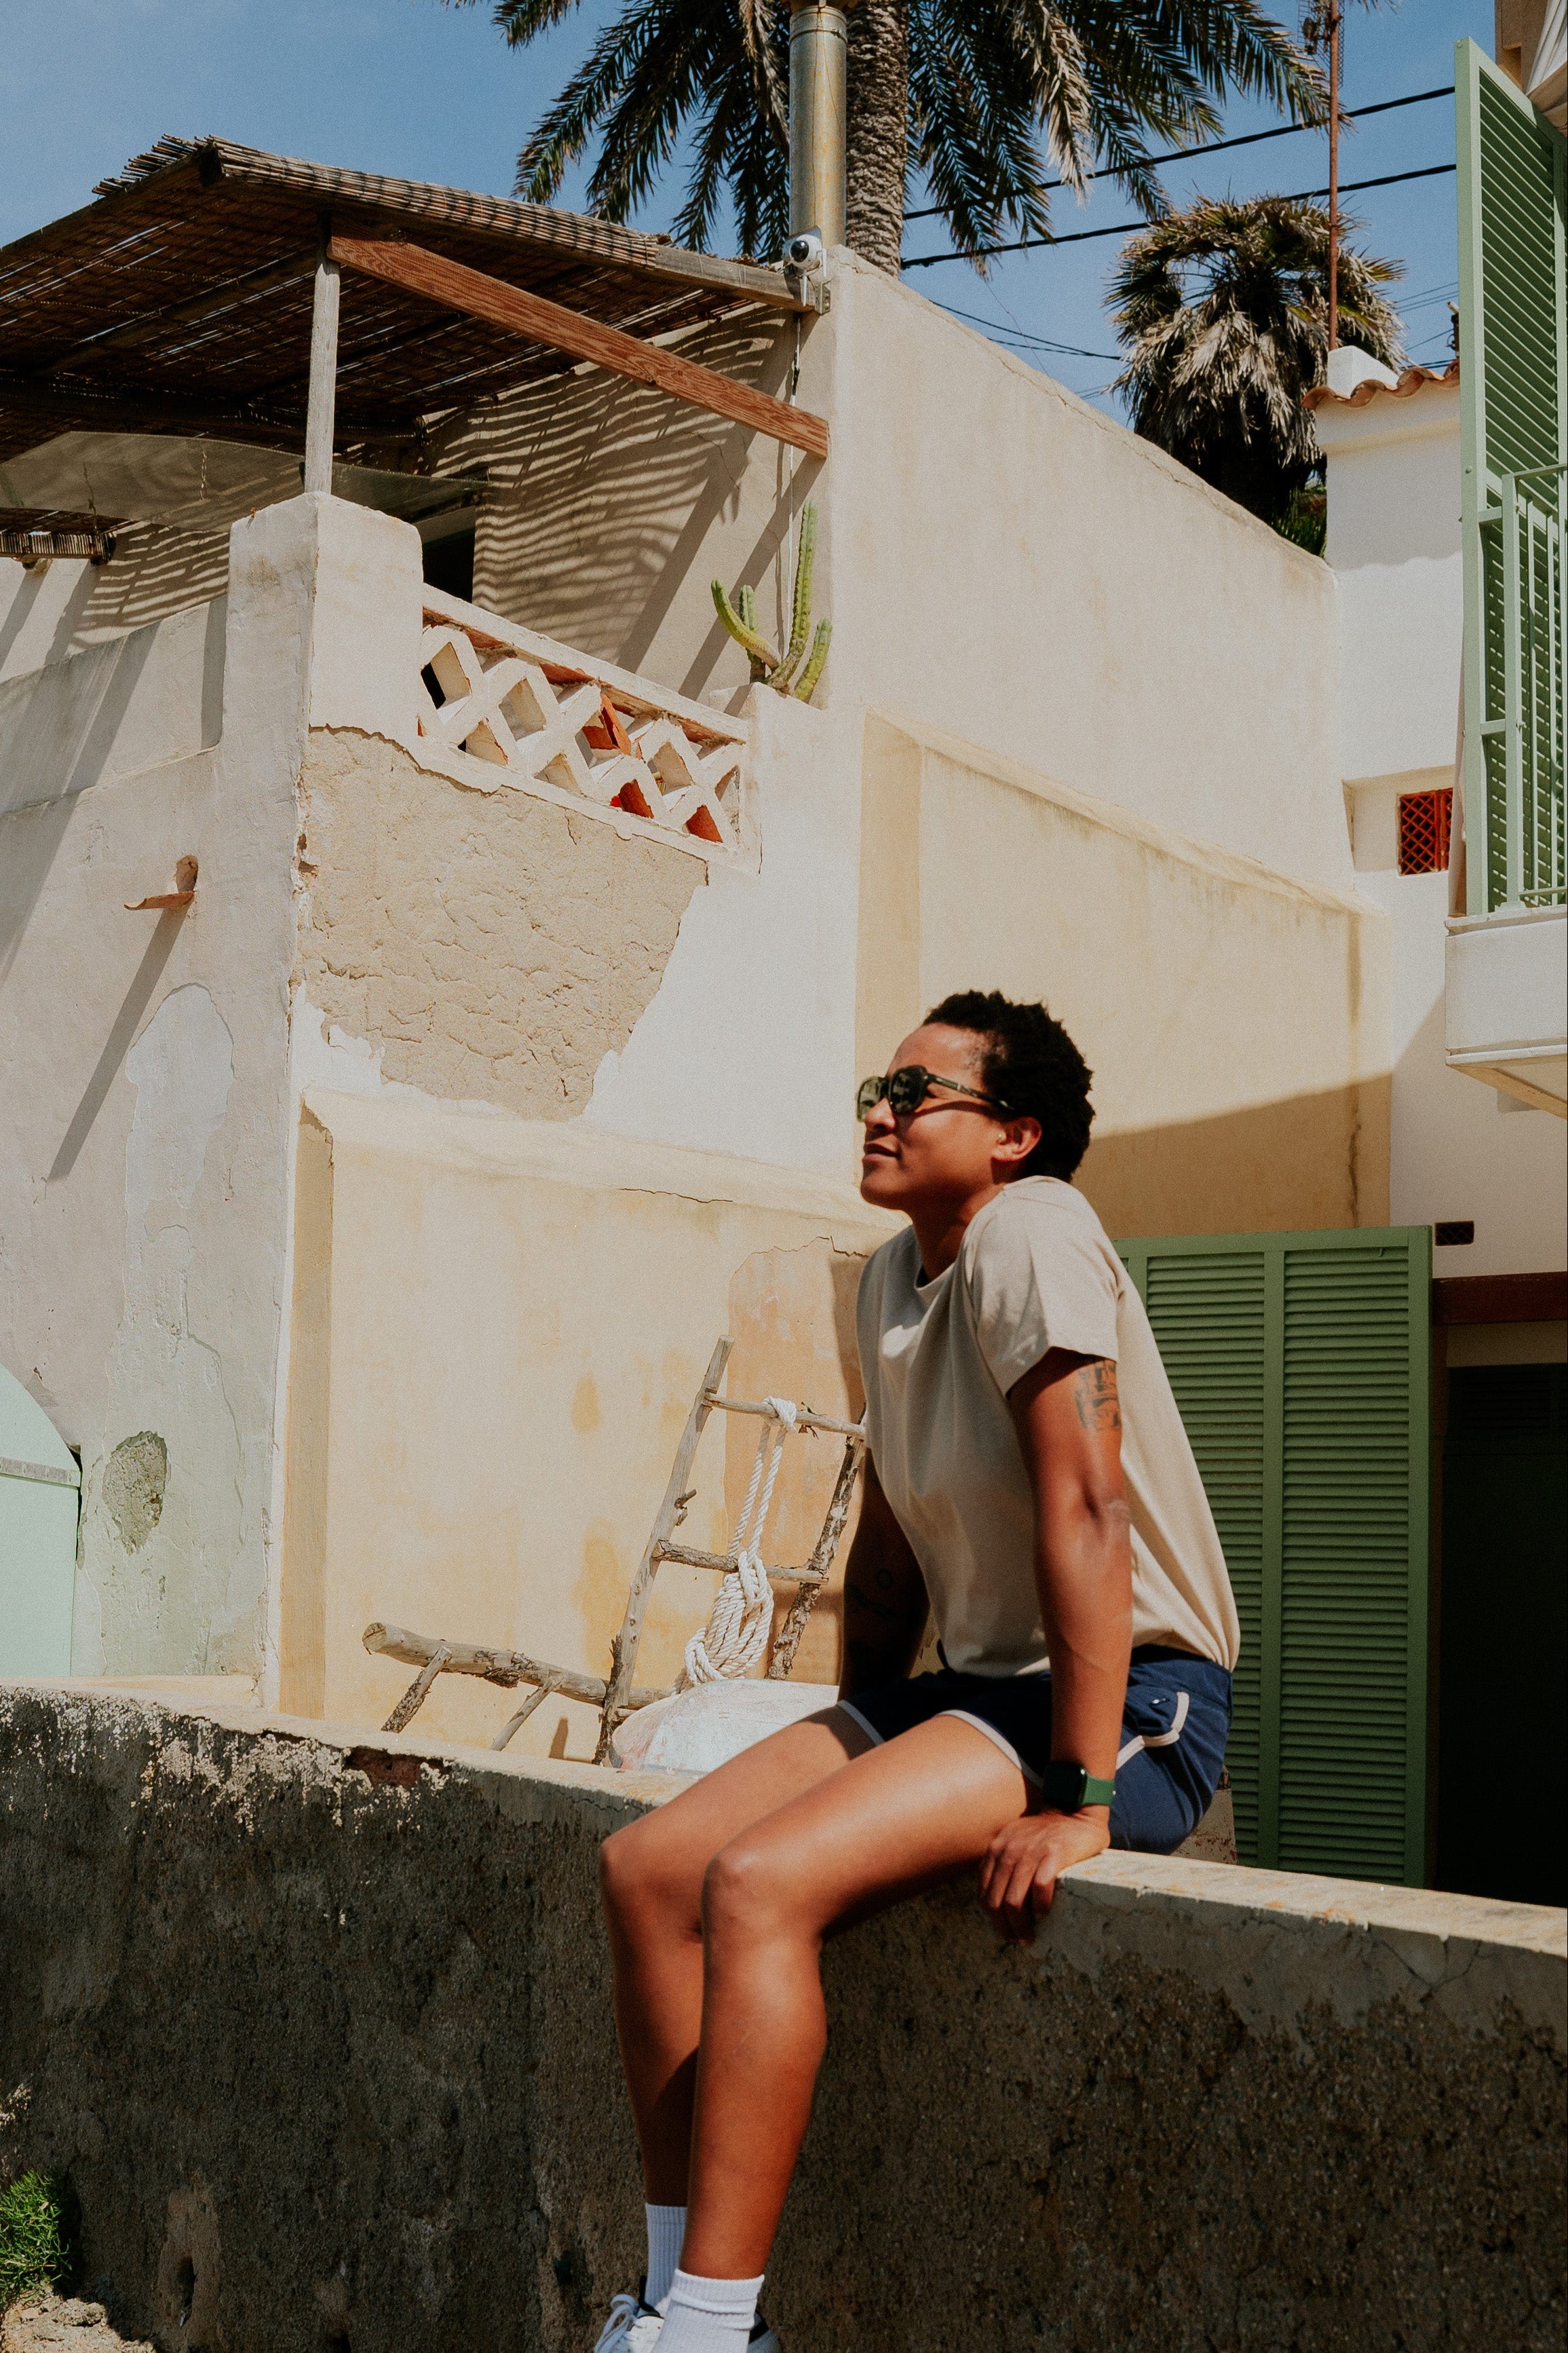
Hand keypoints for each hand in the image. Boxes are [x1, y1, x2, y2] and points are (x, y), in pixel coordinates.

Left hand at [978, 1808, 1109, 1942]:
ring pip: (1014, 1900)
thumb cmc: (1045, 1834)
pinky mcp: (1054, 1853)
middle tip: (1018, 1941)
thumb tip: (993, 1898)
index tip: (1005, 1932)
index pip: (984, 1893)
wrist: (1074, 1811)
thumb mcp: (1014, 1841)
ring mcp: (1031, 1851)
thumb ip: (1001, 1862)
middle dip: (1005, 1927)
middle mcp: (1009, 1849)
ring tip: (1029, 1938)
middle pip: (996, 1901)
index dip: (993, 1919)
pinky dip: (1040, 1906)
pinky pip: (1040, 1887)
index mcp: (996, 1849)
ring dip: (1021, 1926)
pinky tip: (1043, 1913)